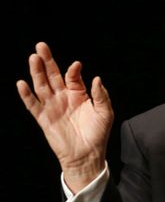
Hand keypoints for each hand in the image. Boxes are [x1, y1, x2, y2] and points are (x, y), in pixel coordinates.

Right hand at [16, 42, 113, 192]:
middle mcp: (64, 97)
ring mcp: (52, 107)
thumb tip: (97, 78)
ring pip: (41, 86)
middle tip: (41, 46)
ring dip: (36, 72)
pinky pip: (33, 105)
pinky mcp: (44, 119)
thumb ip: (101, 95)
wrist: (87, 155)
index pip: (72, 77)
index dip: (73, 70)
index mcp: (79, 94)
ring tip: (32, 57)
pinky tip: (21, 83)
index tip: (76, 65)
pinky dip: (26, 95)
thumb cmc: (98, 133)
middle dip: (47, 61)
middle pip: (53, 76)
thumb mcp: (105, 112)